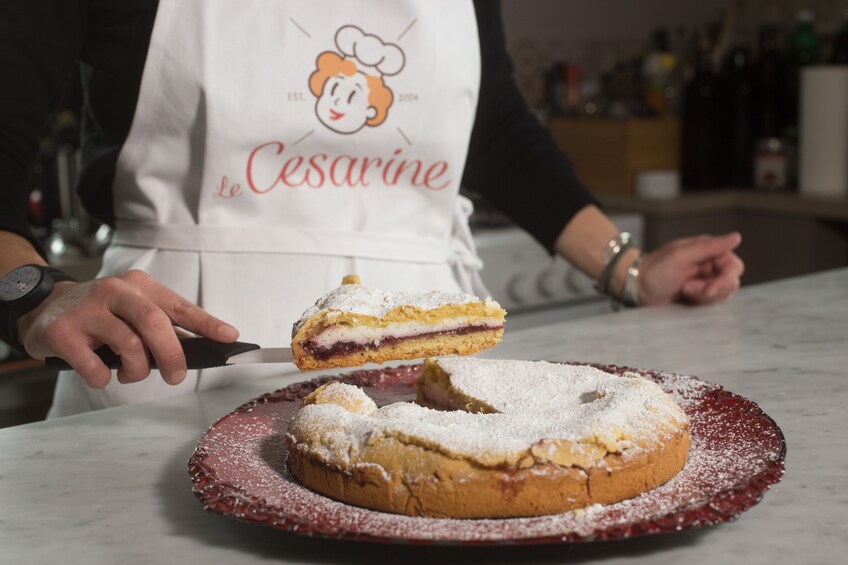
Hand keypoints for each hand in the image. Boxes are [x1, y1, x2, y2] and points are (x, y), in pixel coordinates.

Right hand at [17, 270, 239, 387]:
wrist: (43, 307)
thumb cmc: (99, 313)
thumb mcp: (132, 310)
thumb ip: (164, 327)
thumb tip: (203, 347)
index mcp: (139, 286)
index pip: (179, 306)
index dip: (207, 323)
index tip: (230, 337)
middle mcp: (114, 292)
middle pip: (155, 323)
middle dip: (172, 355)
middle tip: (176, 376)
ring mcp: (87, 310)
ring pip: (128, 345)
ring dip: (137, 370)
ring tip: (131, 373)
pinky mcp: (63, 332)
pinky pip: (94, 366)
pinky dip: (105, 378)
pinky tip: (103, 373)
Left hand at [637, 232, 744, 305]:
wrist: (638, 287)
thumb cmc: (656, 269)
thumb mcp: (681, 255)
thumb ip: (709, 247)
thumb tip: (737, 237)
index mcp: (708, 250)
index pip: (733, 266)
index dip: (725, 280)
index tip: (709, 290)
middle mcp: (710, 264)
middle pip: (731, 282)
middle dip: (712, 290)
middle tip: (688, 289)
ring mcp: (706, 280)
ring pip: (723, 294)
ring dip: (704, 296)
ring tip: (684, 290)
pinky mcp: (700, 294)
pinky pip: (713, 302)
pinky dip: (701, 302)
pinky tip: (685, 295)